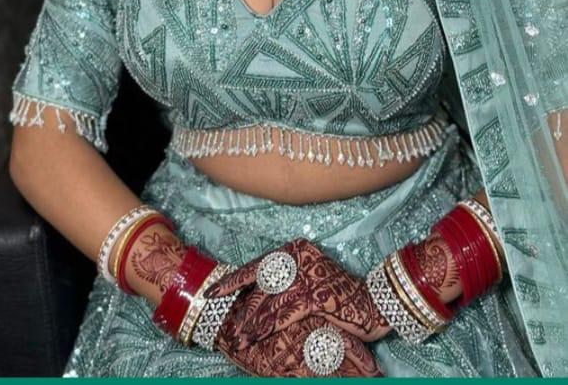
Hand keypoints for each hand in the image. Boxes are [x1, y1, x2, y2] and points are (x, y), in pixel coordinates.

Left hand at [202, 237, 390, 375]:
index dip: (233, 281)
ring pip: (269, 301)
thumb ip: (284, 285)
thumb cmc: (340, 295)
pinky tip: (256, 337)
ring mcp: (307, 273)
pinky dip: (268, 326)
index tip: (212, 294)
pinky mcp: (316, 294)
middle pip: (260, 285)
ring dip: (253, 323)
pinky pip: (284, 312)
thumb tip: (251, 298)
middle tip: (229, 327)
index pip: (258, 265)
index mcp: (295, 250)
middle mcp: (299, 256)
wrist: (376, 304)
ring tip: (240, 339)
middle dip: (244, 309)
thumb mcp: (309, 282)